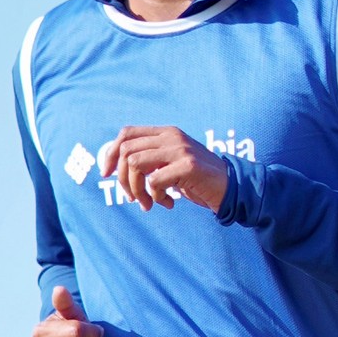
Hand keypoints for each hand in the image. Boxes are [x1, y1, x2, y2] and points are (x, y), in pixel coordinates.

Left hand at [104, 125, 229, 212]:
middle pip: (126, 151)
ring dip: (137, 191)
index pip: (126, 134)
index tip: (107, 175)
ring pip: (135, 165)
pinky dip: (155, 197)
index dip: (110, 154)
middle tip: (133, 198)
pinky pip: (154, 181)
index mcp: (165, 133)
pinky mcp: (188, 166)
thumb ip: (149, 160)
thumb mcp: (170, 164)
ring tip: (148, 204)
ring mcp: (180, 150)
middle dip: (123, 180)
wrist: (230, 187)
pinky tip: (167, 203)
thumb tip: (114, 167)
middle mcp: (171, 137)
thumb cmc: (196, 179)